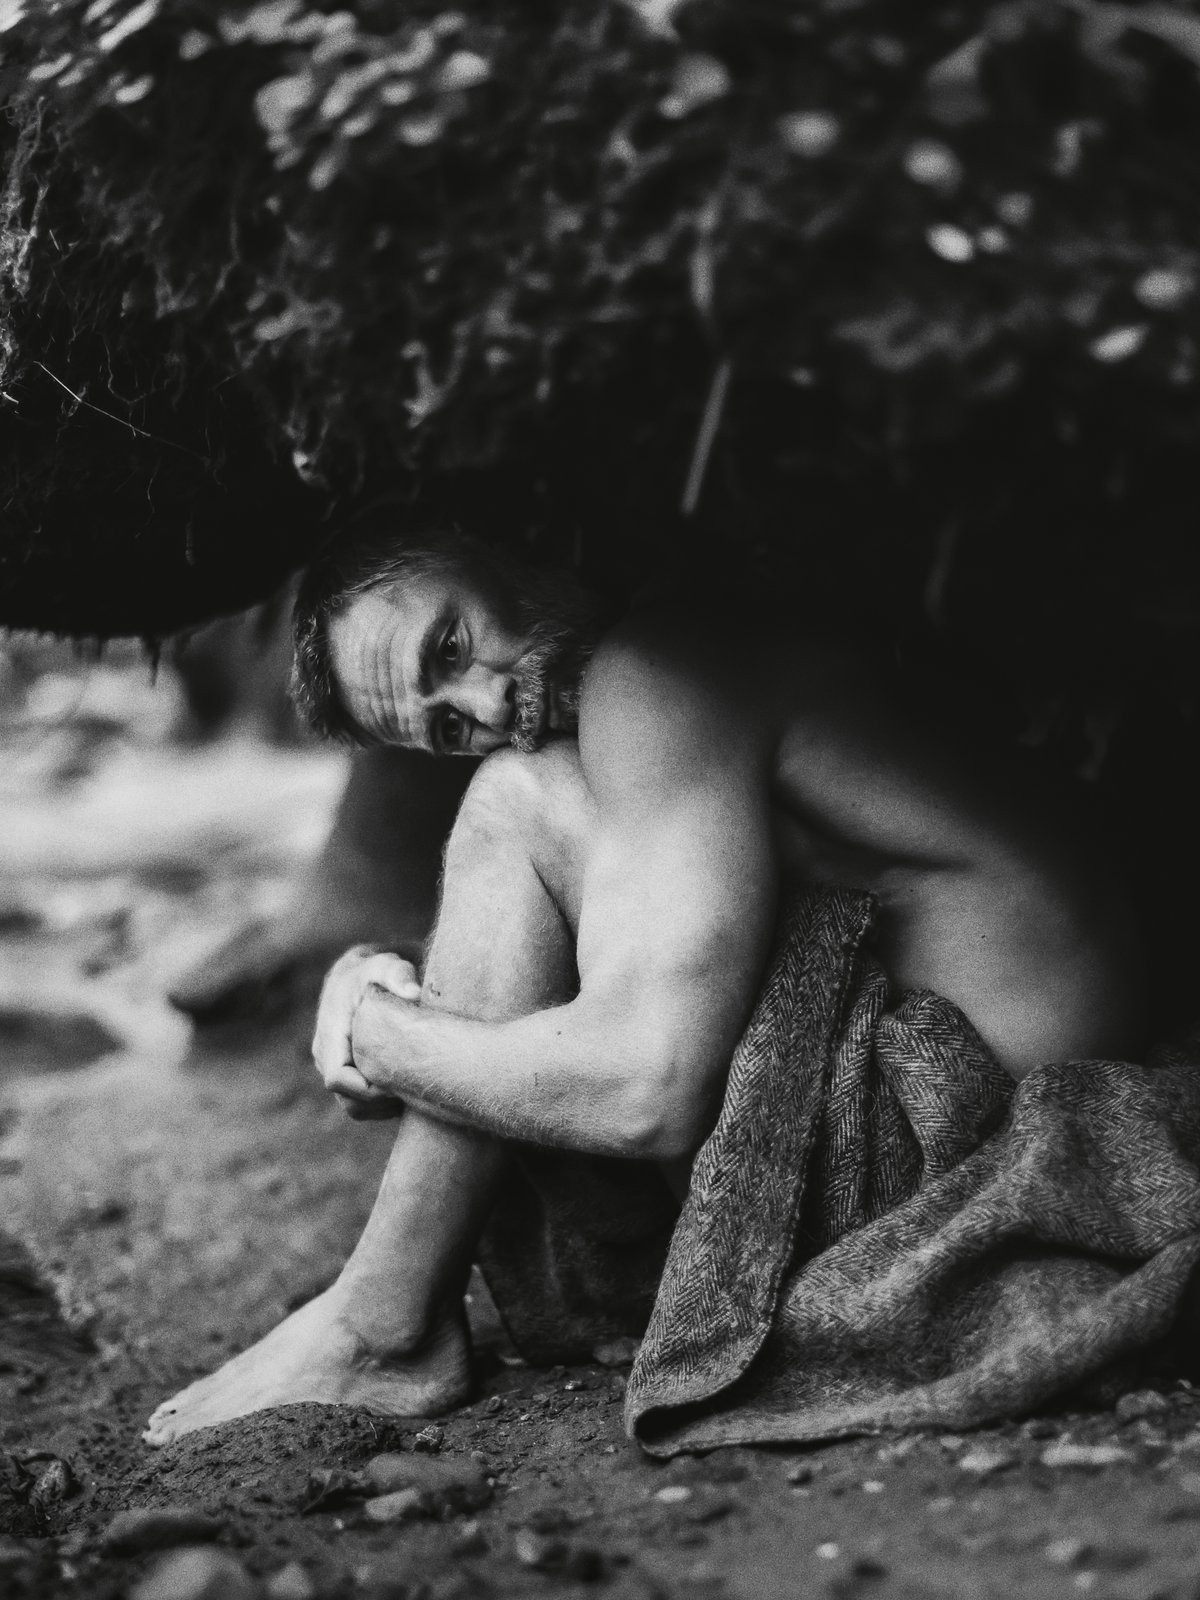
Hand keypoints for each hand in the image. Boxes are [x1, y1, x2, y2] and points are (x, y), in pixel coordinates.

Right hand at [312, 945, 418, 1118]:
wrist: (363, 974)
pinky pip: (361, 1104)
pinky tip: (406, 1088)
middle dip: (380, 1101)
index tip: (399, 1079)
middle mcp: (326, 1054)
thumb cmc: (375, 970)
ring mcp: (335, 1066)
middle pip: (348, 1099)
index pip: (338, 1078)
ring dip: (382, 1107)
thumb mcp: (386, 965)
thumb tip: (414, 993)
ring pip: (354, 1106)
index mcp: (330, 1034)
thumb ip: (398, 974)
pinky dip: (382, 1104)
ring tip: (413, 1091)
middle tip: (415, 1088)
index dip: (367, 1088)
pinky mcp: (347, 1073)